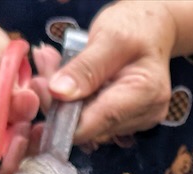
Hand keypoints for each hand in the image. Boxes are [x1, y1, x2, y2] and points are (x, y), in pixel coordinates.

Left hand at [37, 2, 180, 143]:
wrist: (152, 29)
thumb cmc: (134, 27)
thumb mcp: (108, 37)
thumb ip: (85, 67)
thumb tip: (59, 93)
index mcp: (145, 95)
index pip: (97, 124)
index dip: (63, 115)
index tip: (41, 87)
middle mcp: (146, 116)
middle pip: (90, 127)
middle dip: (62, 101)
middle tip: (44, 64)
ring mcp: (139, 122)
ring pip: (89, 124)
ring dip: (66, 100)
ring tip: (54, 65)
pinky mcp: (129, 122)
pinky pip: (95, 119)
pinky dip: (77, 101)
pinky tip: (69, 79)